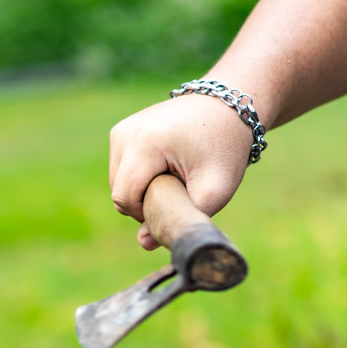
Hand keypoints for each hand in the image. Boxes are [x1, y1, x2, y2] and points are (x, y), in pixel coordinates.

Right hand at [109, 93, 252, 249]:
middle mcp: (125, 133)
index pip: (124, 198)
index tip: (176, 205)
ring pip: (116, 182)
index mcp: (144, 144)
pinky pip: (120, 169)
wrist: (230, 105)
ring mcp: (121, 129)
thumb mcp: (215, 189)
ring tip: (174, 176)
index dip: (146, 214)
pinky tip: (165, 168)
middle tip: (180, 190)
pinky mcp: (121, 130)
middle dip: (144, 202)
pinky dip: (139, 177)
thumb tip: (143, 243)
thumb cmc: (225, 147)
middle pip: (117, 191)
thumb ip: (180, 219)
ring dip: (141, 190)